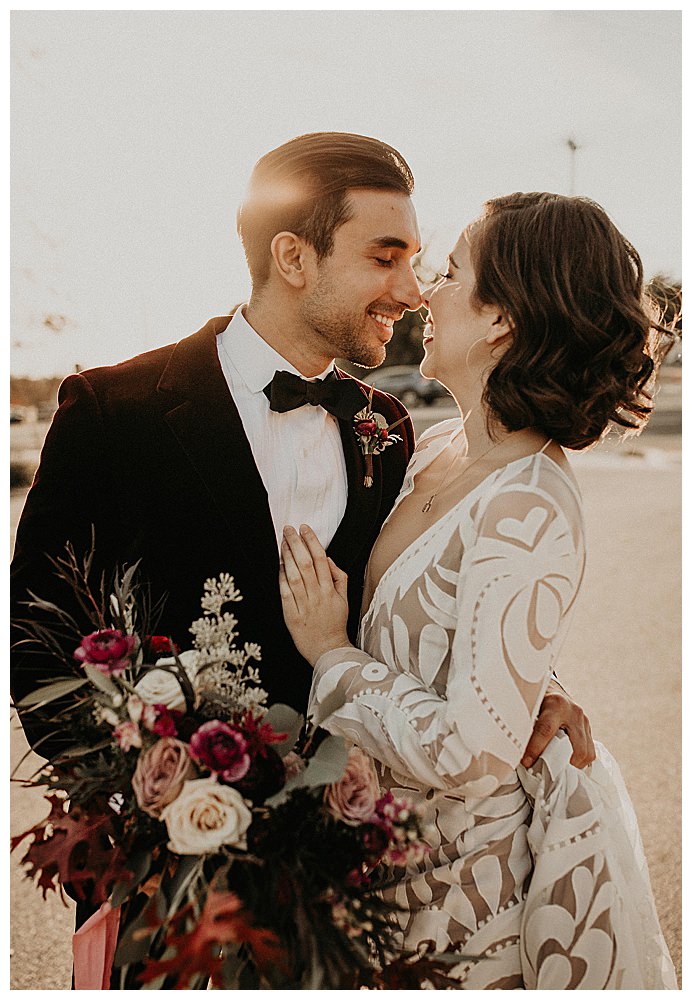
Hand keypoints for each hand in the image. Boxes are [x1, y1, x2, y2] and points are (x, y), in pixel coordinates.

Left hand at [278, 524, 351, 665]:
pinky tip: (279, 565)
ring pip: (294, 576)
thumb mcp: (344, 599)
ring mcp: (303, 605)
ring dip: (287, 556)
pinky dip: (281, 577)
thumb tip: (328, 559)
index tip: (304, 529)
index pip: (320, 559)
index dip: (312, 541)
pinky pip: (285, 593)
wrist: (328, 650)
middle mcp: (317, 595)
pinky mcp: (291, 615)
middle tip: (288, 529)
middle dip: (296, 543)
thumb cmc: (335, 623)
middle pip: (305, 564)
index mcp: (330, 590)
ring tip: (283, 542)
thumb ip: (339, 577)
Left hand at [521, 679, 594, 768]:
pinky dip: (579, 762)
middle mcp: (574, 712)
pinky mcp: (588, 729)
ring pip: (586, 752)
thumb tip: (512, 745)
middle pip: (576, 747)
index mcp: (556, 704)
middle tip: (548, 774)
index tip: (526, 762)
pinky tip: (567, 766)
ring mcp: (584, 721)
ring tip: (558, 772)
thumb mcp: (530, 703)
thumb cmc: (538, 698)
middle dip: (563, 764)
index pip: (546, 730)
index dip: (535, 748)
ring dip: (573, 766)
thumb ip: (525, 721)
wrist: (554, 689)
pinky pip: (590, 751)